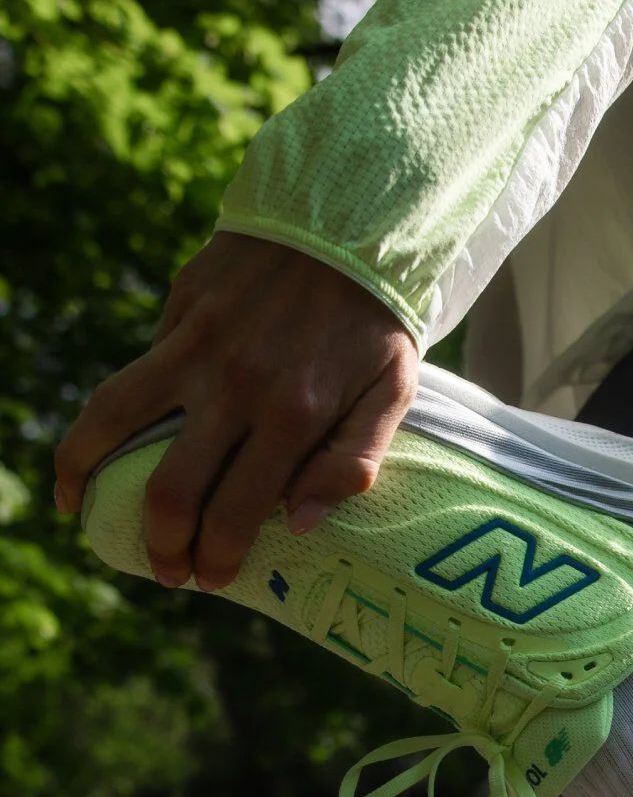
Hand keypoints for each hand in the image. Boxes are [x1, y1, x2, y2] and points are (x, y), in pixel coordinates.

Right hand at [54, 232, 418, 590]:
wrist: (351, 218)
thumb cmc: (375, 321)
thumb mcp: (393, 392)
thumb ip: (355, 461)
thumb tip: (302, 523)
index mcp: (294, 415)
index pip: (235, 510)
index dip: (215, 557)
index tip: (208, 578)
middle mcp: (236, 384)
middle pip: (171, 488)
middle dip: (161, 543)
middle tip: (165, 569)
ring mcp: (197, 344)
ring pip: (115, 420)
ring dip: (85, 472)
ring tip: (76, 505)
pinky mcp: (179, 309)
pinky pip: (136, 371)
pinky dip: (105, 414)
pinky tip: (92, 446)